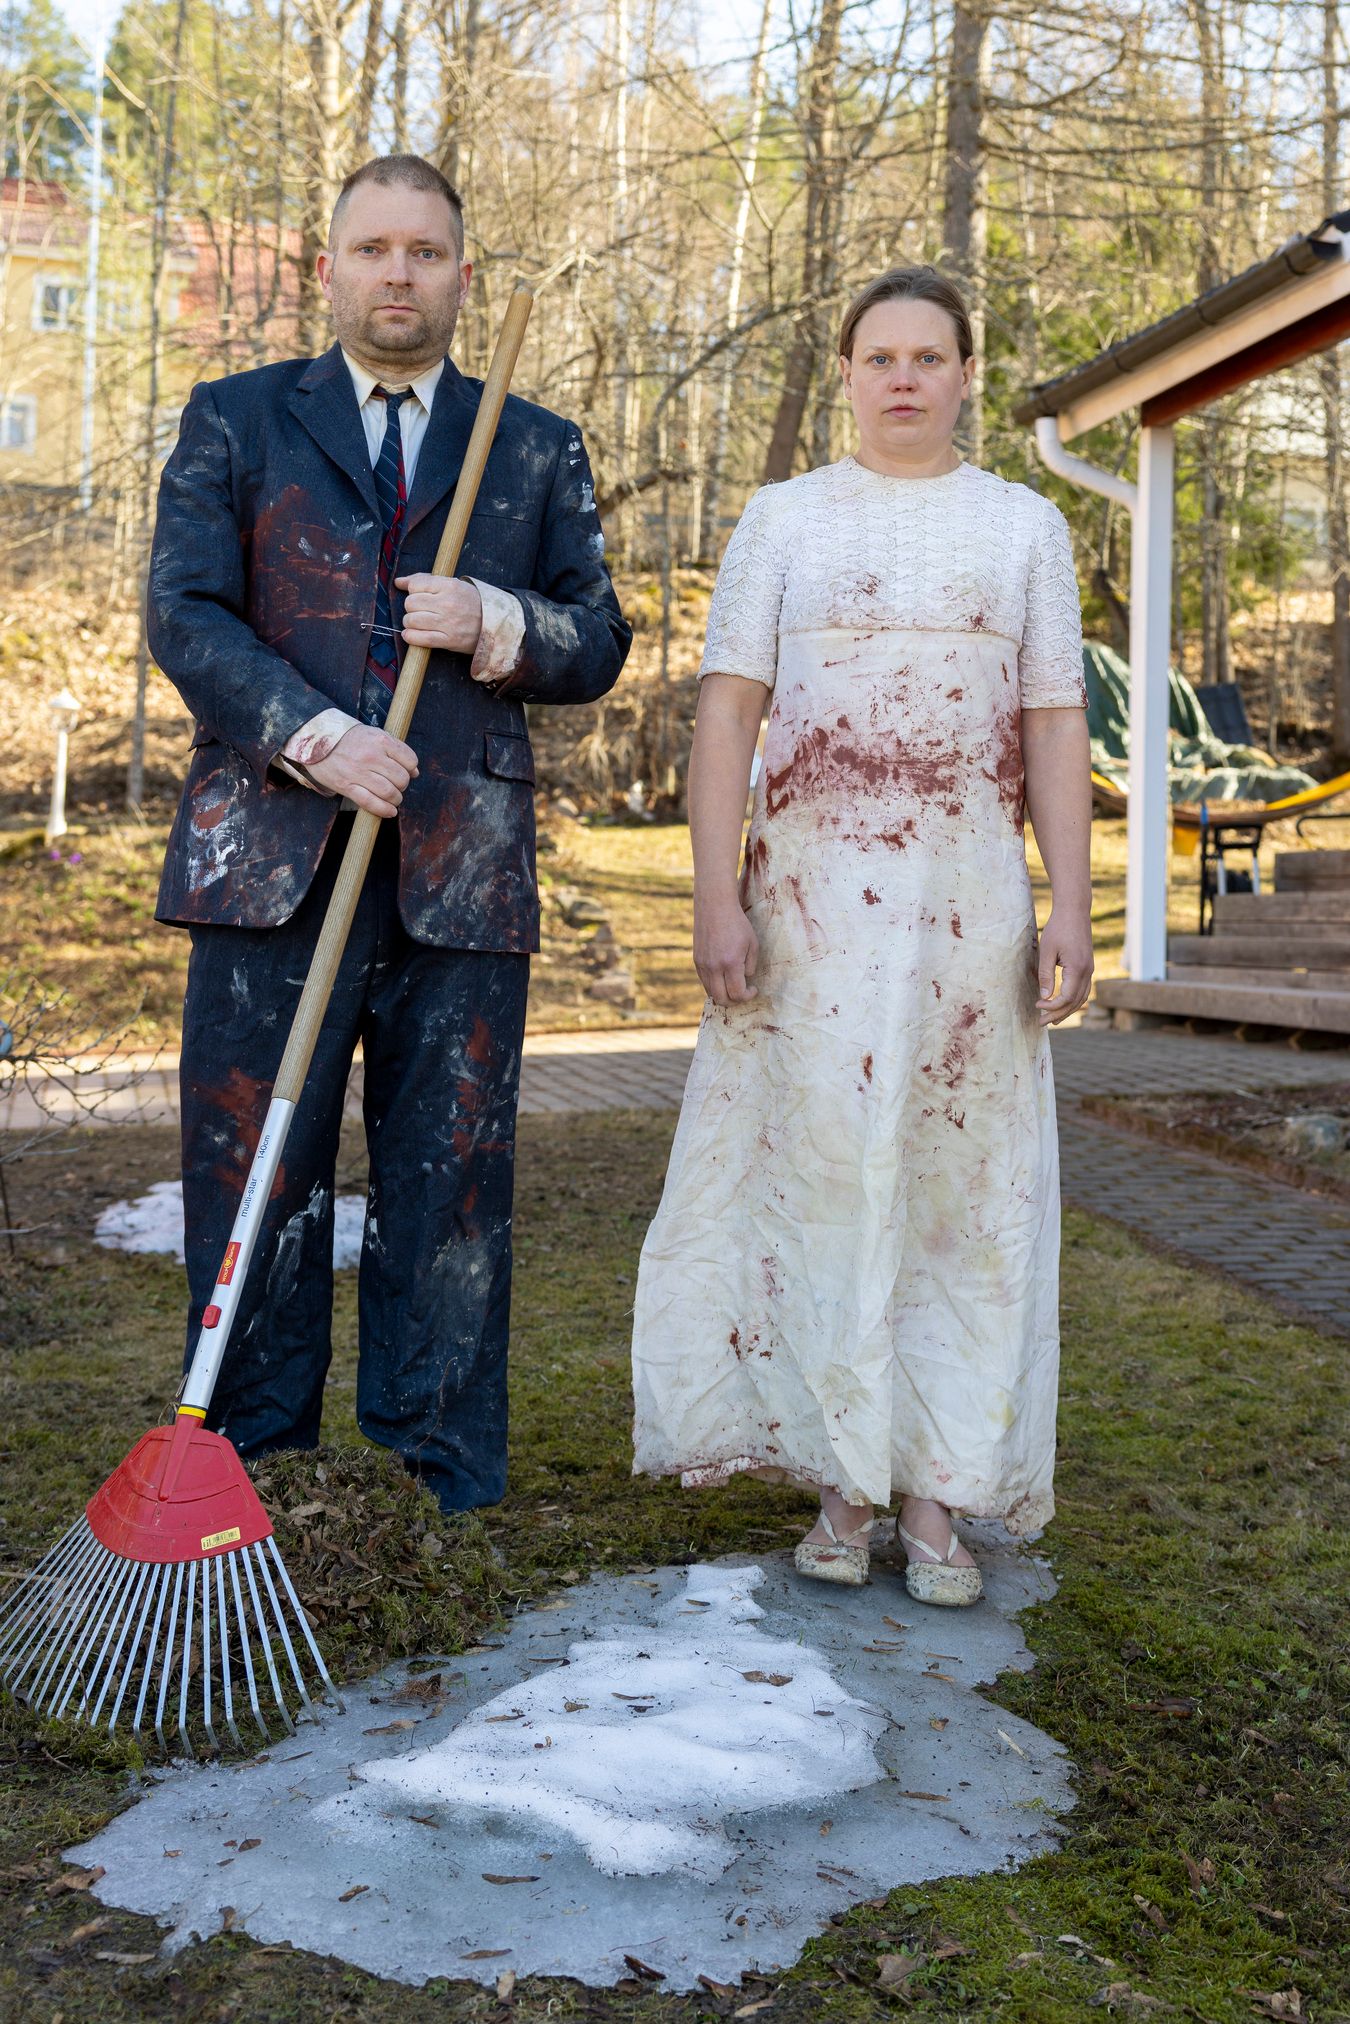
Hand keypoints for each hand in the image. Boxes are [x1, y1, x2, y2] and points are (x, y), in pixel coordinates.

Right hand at [305, 725, 418, 818]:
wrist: (315, 739)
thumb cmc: (347, 738)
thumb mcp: (373, 735)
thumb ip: (395, 749)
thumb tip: (415, 772)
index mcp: (380, 740)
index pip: (410, 760)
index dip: (411, 768)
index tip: (406, 771)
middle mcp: (371, 756)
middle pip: (401, 778)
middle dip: (403, 785)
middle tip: (396, 785)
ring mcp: (358, 772)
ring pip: (389, 792)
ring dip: (395, 799)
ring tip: (393, 798)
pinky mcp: (346, 786)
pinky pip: (371, 803)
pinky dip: (384, 810)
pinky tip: (389, 811)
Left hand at [394, 572, 482, 651]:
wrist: (495, 624)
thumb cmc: (471, 603)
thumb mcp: (454, 585)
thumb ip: (426, 581)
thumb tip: (399, 581)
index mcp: (450, 586)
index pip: (416, 585)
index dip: (412, 590)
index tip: (418, 595)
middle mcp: (447, 604)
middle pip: (411, 603)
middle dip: (411, 607)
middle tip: (419, 610)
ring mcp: (448, 623)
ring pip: (412, 620)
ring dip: (410, 622)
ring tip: (418, 622)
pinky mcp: (448, 640)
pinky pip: (421, 639)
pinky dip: (411, 637)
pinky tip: (411, 634)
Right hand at [695, 893, 759, 1005]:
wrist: (714, 907)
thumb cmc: (737, 923)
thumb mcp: (752, 943)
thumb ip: (750, 965)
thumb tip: (745, 978)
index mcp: (730, 963)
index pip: (737, 993)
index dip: (748, 996)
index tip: (754, 989)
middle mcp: (714, 967)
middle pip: (722, 1000)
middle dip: (734, 1001)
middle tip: (743, 993)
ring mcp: (703, 965)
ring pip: (711, 993)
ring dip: (723, 994)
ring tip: (733, 985)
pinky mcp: (696, 960)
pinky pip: (704, 982)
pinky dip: (714, 985)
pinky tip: (723, 977)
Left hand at [1036, 906, 1093, 1024]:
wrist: (1074, 911)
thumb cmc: (1058, 928)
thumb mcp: (1047, 951)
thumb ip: (1046, 975)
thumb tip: (1045, 997)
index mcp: (1077, 969)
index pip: (1066, 998)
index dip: (1052, 1006)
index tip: (1037, 1005)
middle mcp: (1088, 972)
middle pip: (1075, 1002)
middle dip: (1058, 1014)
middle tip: (1041, 1022)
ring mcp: (1090, 969)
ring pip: (1082, 998)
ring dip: (1067, 1010)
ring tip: (1052, 1019)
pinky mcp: (1088, 966)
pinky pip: (1084, 990)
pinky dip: (1074, 1001)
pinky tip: (1064, 1004)